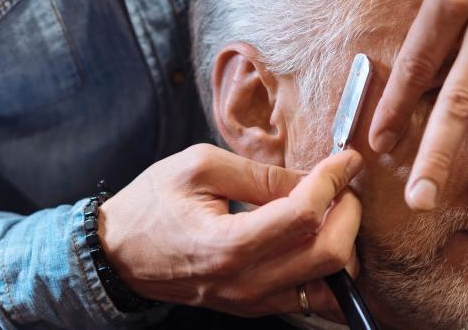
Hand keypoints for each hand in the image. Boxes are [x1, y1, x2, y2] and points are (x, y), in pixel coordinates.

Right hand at [99, 144, 362, 319]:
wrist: (118, 252)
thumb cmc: (152, 203)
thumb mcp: (200, 166)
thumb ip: (262, 174)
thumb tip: (315, 178)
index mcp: (228, 244)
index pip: (305, 214)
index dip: (334, 181)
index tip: (345, 160)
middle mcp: (245, 281)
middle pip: (331, 255)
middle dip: (349, 213)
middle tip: (341, 187)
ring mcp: (252, 301)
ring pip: (331, 285)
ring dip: (344, 245)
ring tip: (332, 213)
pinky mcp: (255, 307)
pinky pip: (314, 300)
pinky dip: (331, 272)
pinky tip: (321, 241)